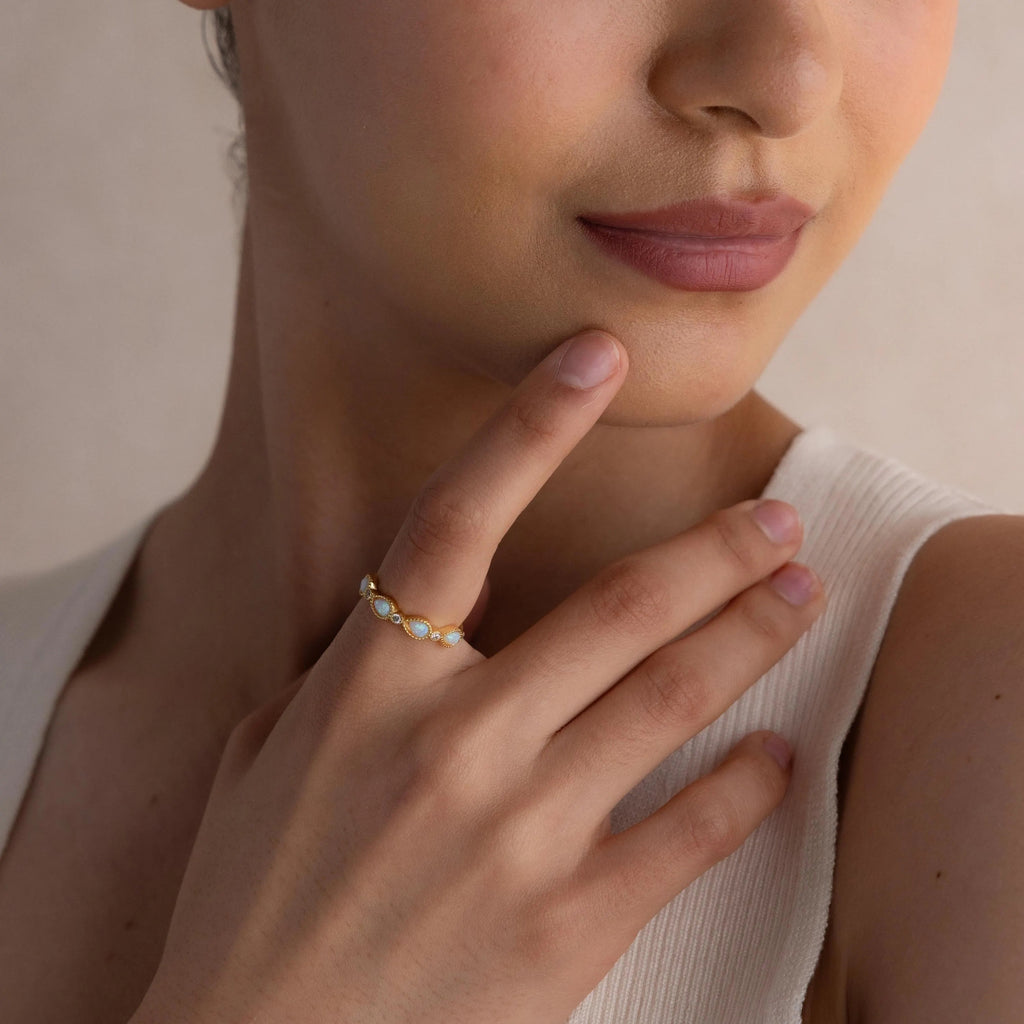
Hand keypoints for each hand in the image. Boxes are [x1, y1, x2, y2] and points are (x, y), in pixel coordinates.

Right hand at [130, 330, 824, 1023]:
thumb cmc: (250, 902)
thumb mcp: (263, 761)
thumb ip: (332, 682)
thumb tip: (383, 630)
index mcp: (368, 684)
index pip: (460, 517)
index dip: (532, 424)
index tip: (596, 358)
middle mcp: (455, 737)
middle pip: (619, 603)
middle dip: (715, 549)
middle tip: (776, 521)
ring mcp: (520, 830)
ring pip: (671, 693)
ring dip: (753, 632)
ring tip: (802, 596)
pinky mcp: (570, 922)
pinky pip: (691, 830)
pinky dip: (748, 783)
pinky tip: (777, 751)